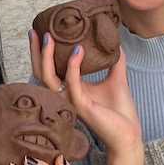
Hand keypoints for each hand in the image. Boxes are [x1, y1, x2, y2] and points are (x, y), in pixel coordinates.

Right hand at [30, 30, 141, 154]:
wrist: (129, 133)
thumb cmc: (120, 111)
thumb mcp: (116, 78)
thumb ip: (114, 60)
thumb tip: (115, 39)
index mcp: (71, 88)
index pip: (50, 69)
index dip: (42, 52)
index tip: (41, 31)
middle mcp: (66, 94)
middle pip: (41, 72)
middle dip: (36, 51)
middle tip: (35, 31)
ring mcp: (71, 100)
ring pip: (48, 78)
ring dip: (47, 56)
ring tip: (49, 37)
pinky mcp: (81, 105)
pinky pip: (71, 82)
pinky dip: (73, 65)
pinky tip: (78, 50)